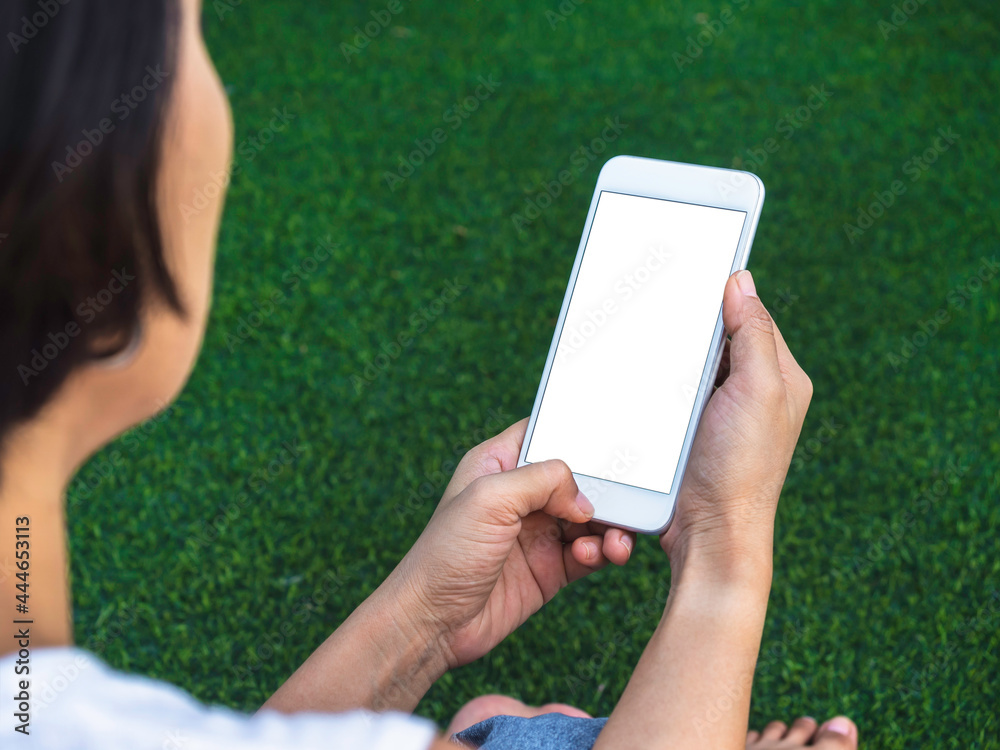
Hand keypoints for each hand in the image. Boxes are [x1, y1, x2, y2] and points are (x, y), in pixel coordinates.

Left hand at [382, 420, 635, 669]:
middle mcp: (520, 495)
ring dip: (611, 524)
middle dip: (606, 487)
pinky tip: (597, 555)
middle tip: (628, 498)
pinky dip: (603, 552)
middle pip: (580, 478)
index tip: (611, 443)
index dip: (578, 435)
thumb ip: (541, 479)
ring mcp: (538, 532)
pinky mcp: (550, 568)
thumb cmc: (445, 555)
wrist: (433, 623)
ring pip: (591, 517)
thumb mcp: (488, 499)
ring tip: (615, 539)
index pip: (547, 433)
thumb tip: (584, 496)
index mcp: (499, 464)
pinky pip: (591, 552)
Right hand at [660, 270, 812, 582]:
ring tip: (640, 331)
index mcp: (780, 376)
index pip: (752, 316)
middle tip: (655, 296)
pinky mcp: (688, 429)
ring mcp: (718, 410)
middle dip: (689, 321)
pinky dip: (655, 379)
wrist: (709, 532)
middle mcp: (752, 391)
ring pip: (689, 361)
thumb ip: (754, 334)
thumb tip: (741, 280)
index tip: (692, 262)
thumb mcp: (758, 391)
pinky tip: (635, 370)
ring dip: (668, 352)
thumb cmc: (741, 468)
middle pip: (716, 336)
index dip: (724, 292)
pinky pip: (669, 389)